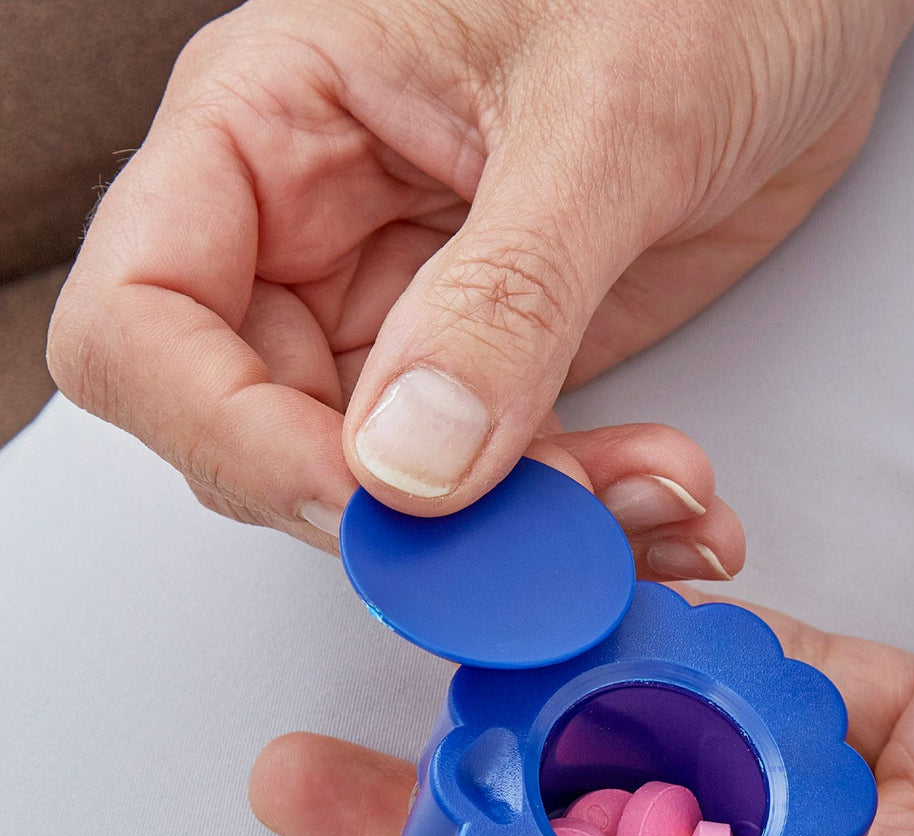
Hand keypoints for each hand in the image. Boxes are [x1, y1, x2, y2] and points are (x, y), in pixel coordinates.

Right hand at [47, 0, 913, 544]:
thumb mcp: (604, 121)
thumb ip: (505, 297)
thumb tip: (409, 463)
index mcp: (271, 124)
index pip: (143, 324)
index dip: (225, 435)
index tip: (363, 497)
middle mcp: (316, 232)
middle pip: (264, 439)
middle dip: (404, 516)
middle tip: (538, 533)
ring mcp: (409, 311)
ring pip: (398, 492)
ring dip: (523, 538)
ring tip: (654, 507)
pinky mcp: (503, 367)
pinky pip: (505, 488)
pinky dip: (585, 520)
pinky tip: (671, 508)